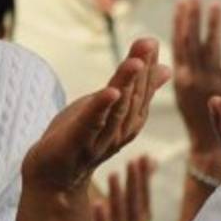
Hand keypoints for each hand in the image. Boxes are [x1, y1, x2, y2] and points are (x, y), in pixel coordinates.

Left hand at [22, 38, 169, 198]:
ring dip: (126, 84)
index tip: (152, 41)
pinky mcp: (77, 144)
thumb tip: (167, 68)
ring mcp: (101, 139)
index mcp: (132, 121)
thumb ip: (137, 89)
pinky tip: (109, 92)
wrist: (53, 178)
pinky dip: (101, 108)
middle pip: (134, 97)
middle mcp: (122, 131)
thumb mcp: (111, 108)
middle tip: (148, 43)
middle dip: (141, 70)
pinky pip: (91, 125)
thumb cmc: (82, 139)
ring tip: (134, 62)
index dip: (147, 66)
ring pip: (117, 109)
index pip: (143, 90)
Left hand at [91, 155, 153, 220]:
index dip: (143, 176)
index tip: (140, 157)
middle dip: (134, 181)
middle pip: (136, 201)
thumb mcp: (133, 211)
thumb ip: (141, 186)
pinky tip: (98, 203)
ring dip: (118, 194)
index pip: (145, 193)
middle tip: (130, 161)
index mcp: (144, 217)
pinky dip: (102, 218)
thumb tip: (151, 159)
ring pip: (121, 214)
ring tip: (113, 175)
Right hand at [173, 0, 220, 154]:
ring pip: (212, 48)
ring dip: (213, 25)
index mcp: (180, 78)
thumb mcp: (184, 94)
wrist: (210, 145)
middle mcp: (194, 77)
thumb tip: (177, 56)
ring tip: (216, 5)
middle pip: (192, 41)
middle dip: (194, 17)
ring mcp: (212, 82)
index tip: (182, 3)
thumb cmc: (198, 119)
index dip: (180, 22)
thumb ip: (184, 73)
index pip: (178, 44)